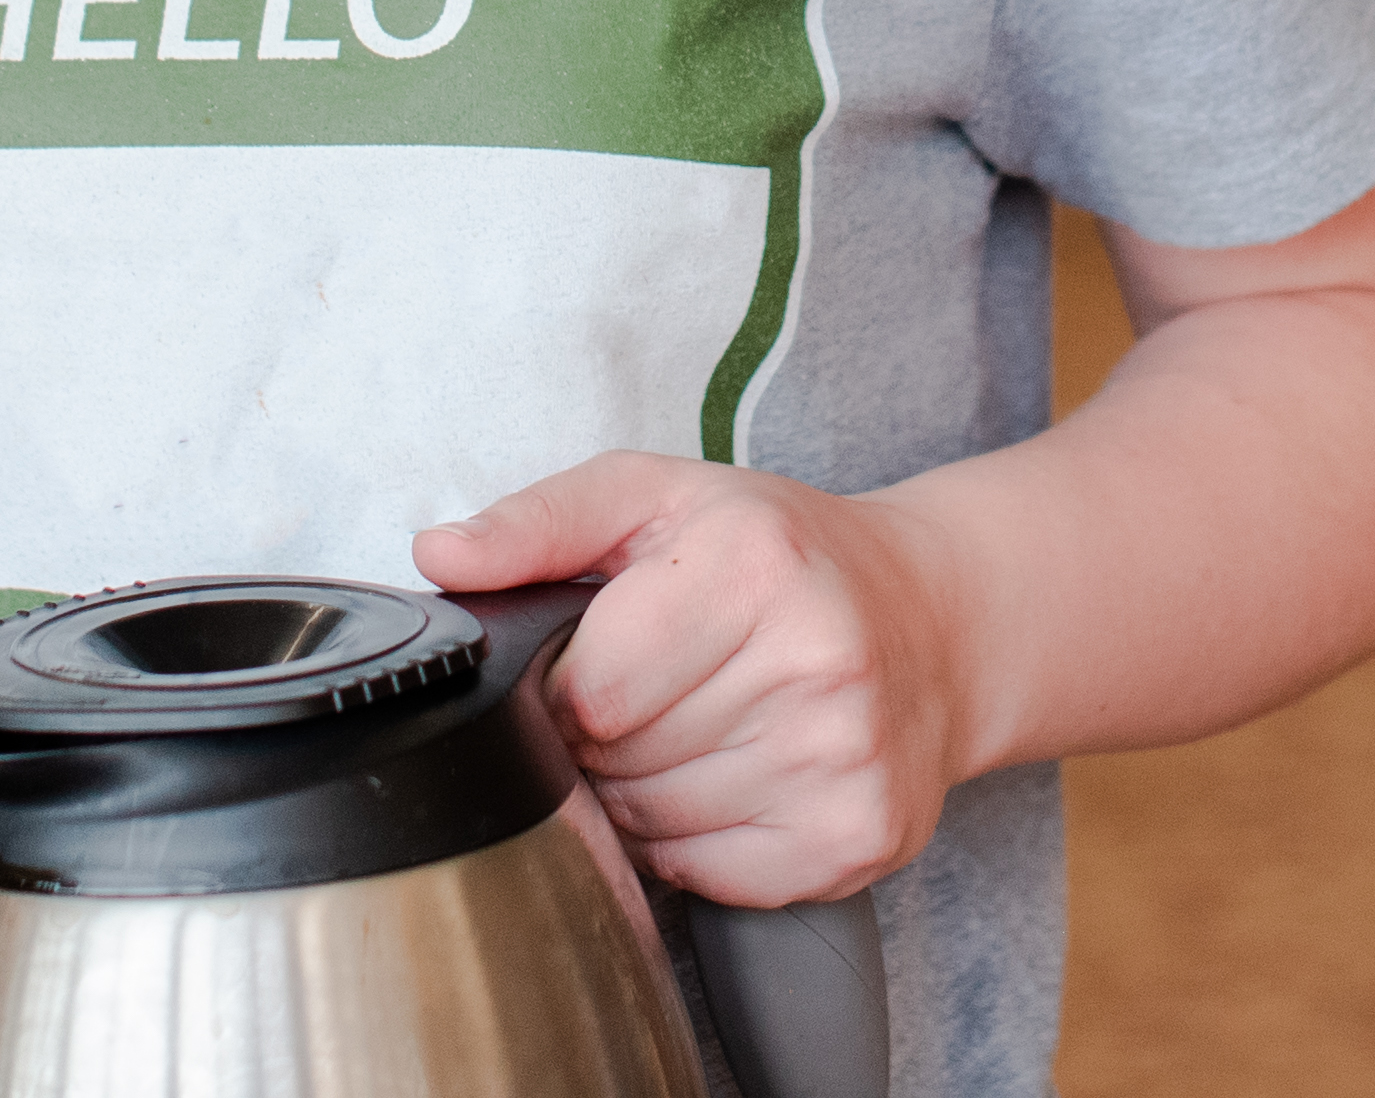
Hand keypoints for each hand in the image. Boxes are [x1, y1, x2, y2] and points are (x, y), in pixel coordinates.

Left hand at [414, 453, 970, 906]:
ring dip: (645, 794)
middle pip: (620, 764)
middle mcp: (815, 662)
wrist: (934, 619)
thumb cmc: (781, 554)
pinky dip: (696, 843)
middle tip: (654, 693)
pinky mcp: (859, 836)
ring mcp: (845, 760)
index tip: (597, 663)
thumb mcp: (659, 497)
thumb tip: (440, 554)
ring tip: (695, 728)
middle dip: (605, 741)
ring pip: (657, 827)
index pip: (590, 692)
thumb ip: (541, 522)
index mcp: (753, 566)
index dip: (568, 690)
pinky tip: (732, 776)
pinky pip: (711, 877)